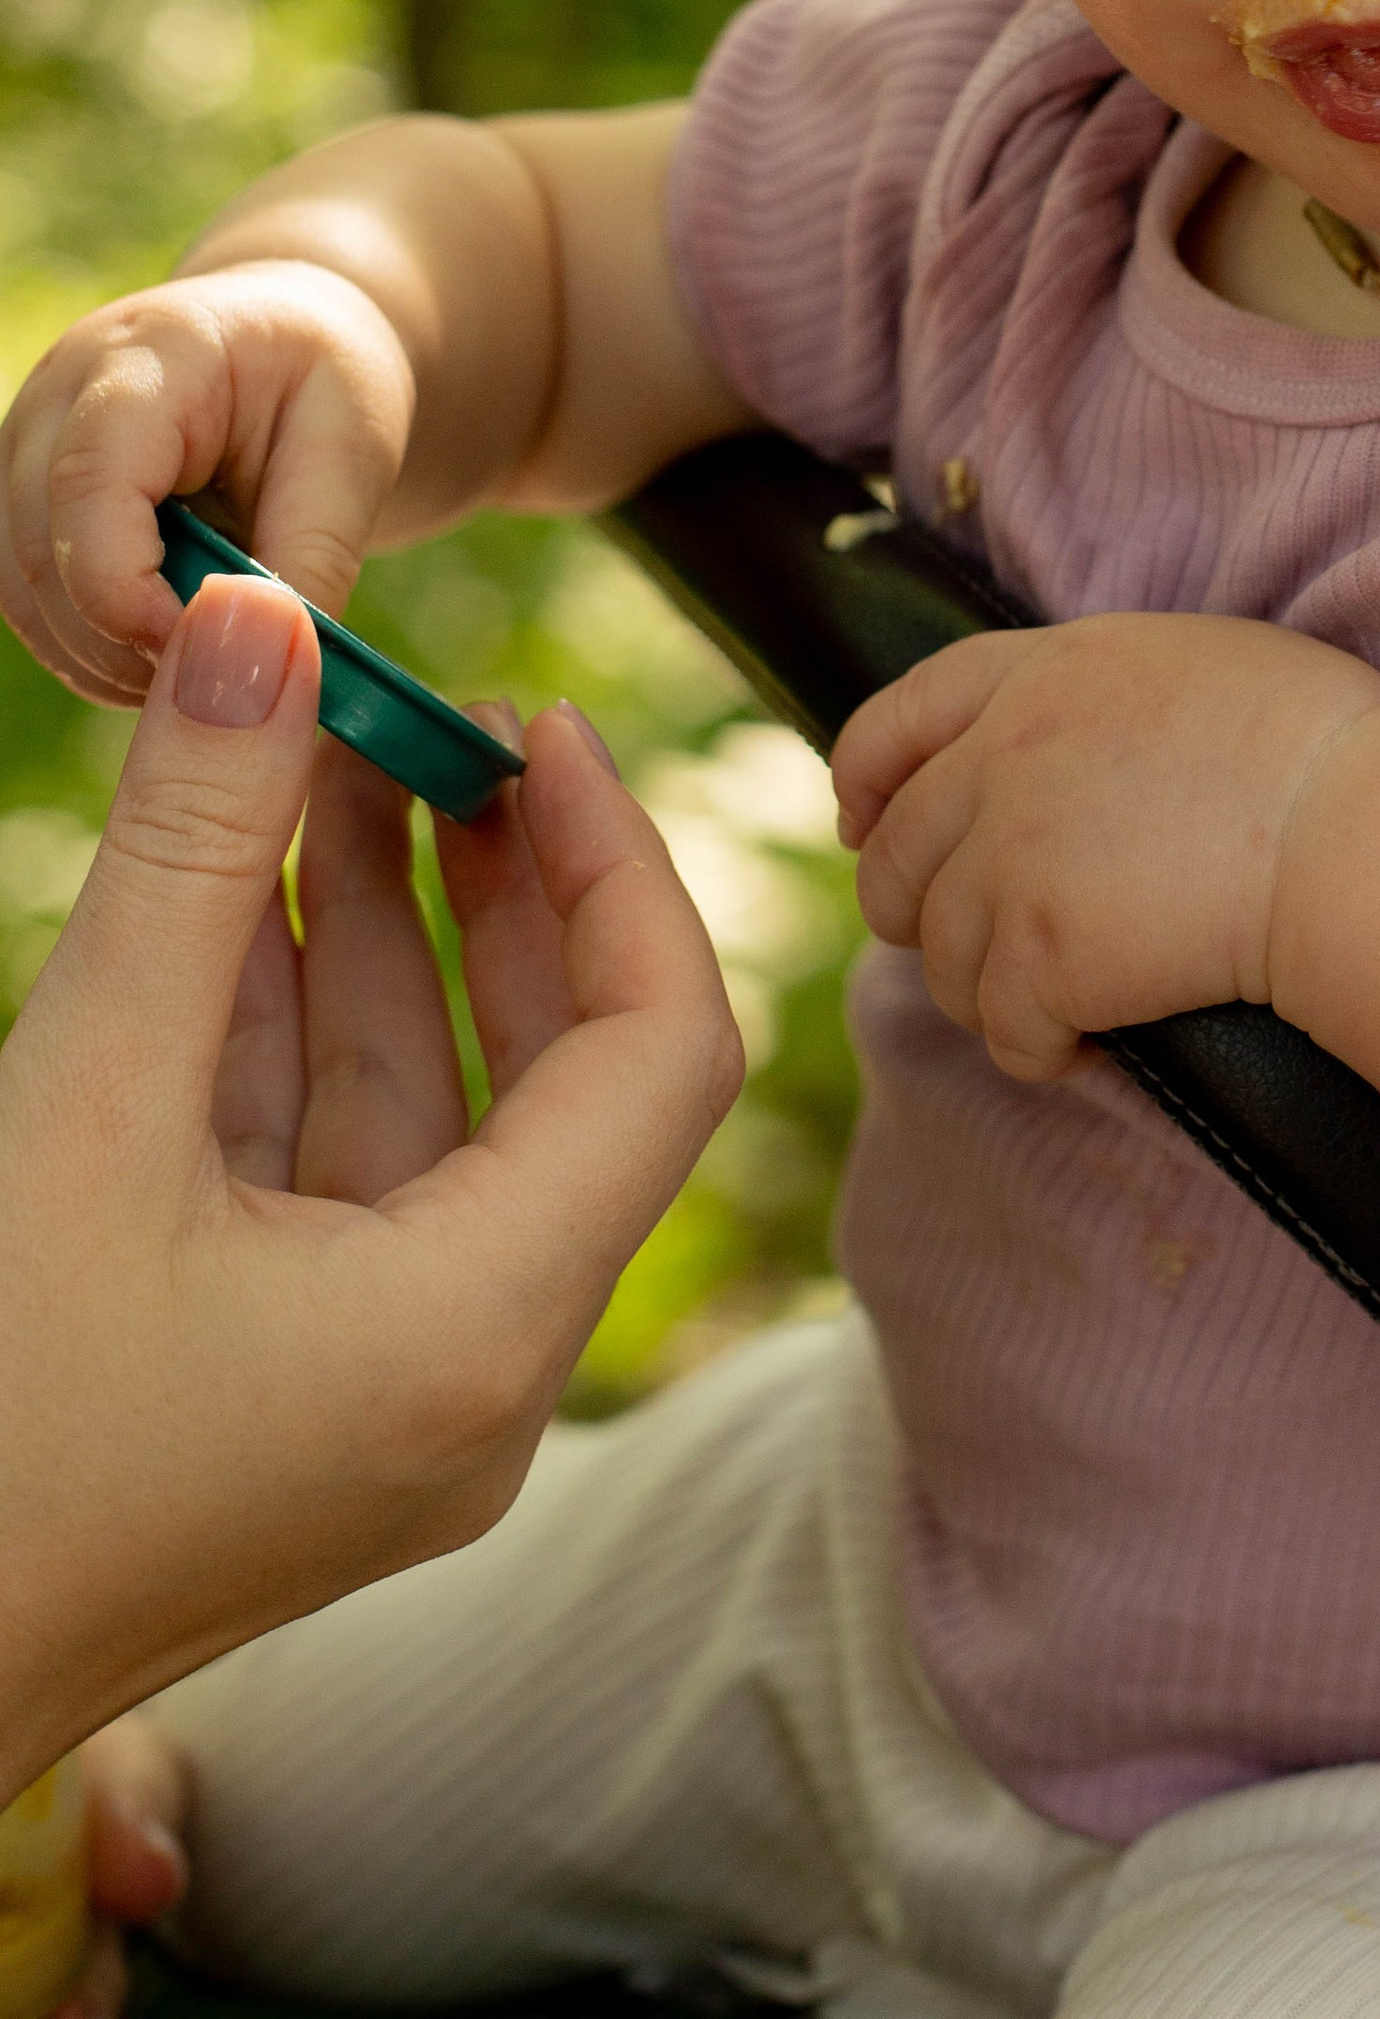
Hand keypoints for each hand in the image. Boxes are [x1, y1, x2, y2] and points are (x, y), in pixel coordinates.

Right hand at [0, 263, 415, 702]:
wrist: (285, 350)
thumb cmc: (324, 384)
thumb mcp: (355, 452)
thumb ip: (312, 557)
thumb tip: (264, 667)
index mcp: (153, 354)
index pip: (91, 477)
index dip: (129, 588)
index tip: (209, 659)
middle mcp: (59, 396)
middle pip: (43, 548)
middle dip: (126, 640)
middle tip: (227, 682)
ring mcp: (25, 451)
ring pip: (22, 590)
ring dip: (106, 657)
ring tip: (209, 665)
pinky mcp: (23, 504)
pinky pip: (28, 602)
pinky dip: (93, 651)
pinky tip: (170, 651)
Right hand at [0, 573, 742, 1806]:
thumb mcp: (78, 1104)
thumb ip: (188, 852)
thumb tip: (261, 620)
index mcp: (480, 1334)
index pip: (661, 1050)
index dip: (615, 860)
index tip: (538, 725)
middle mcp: (466, 1378)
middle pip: (554, 1075)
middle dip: (490, 877)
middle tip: (426, 715)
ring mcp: (372, 1398)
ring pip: (417, 1116)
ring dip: (367, 935)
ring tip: (318, 755)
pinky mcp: (270, 1399)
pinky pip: (321, 1182)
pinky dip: (283, 1036)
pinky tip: (236, 896)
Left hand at [833, 612, 1379, 1078]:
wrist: (1357, 831)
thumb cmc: (1321, 746)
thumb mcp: (1189, 665)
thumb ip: (1094, 697)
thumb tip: (1062, 751)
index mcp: (1042, 672)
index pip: (898, 717)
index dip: (865, 777)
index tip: (861, 820)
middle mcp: (1005, 756)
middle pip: (897, 855)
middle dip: (919, 911)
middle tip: (980, 946)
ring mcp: (1014, 860)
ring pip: (944, 958)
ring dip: (992, 992)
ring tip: (1065, 1004)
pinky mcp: (1043, 957)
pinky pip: (1003, 1031)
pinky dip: (1042, 1051)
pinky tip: (1093, 1046)